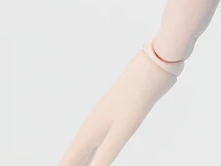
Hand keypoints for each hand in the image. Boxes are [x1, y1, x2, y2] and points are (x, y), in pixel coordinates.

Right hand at [57, 47, 177, 165]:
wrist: (154, 65)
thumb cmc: (137, 95)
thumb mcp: (123, 130)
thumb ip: (105, 155)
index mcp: (88, 132)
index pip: (67, 163)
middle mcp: (91, 128)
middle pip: (74, 159)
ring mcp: (103, 122)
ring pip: (86, 151)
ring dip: (80, 164)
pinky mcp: (116, 117)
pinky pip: (98, 144)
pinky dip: (94, 157)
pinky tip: (97, 160)